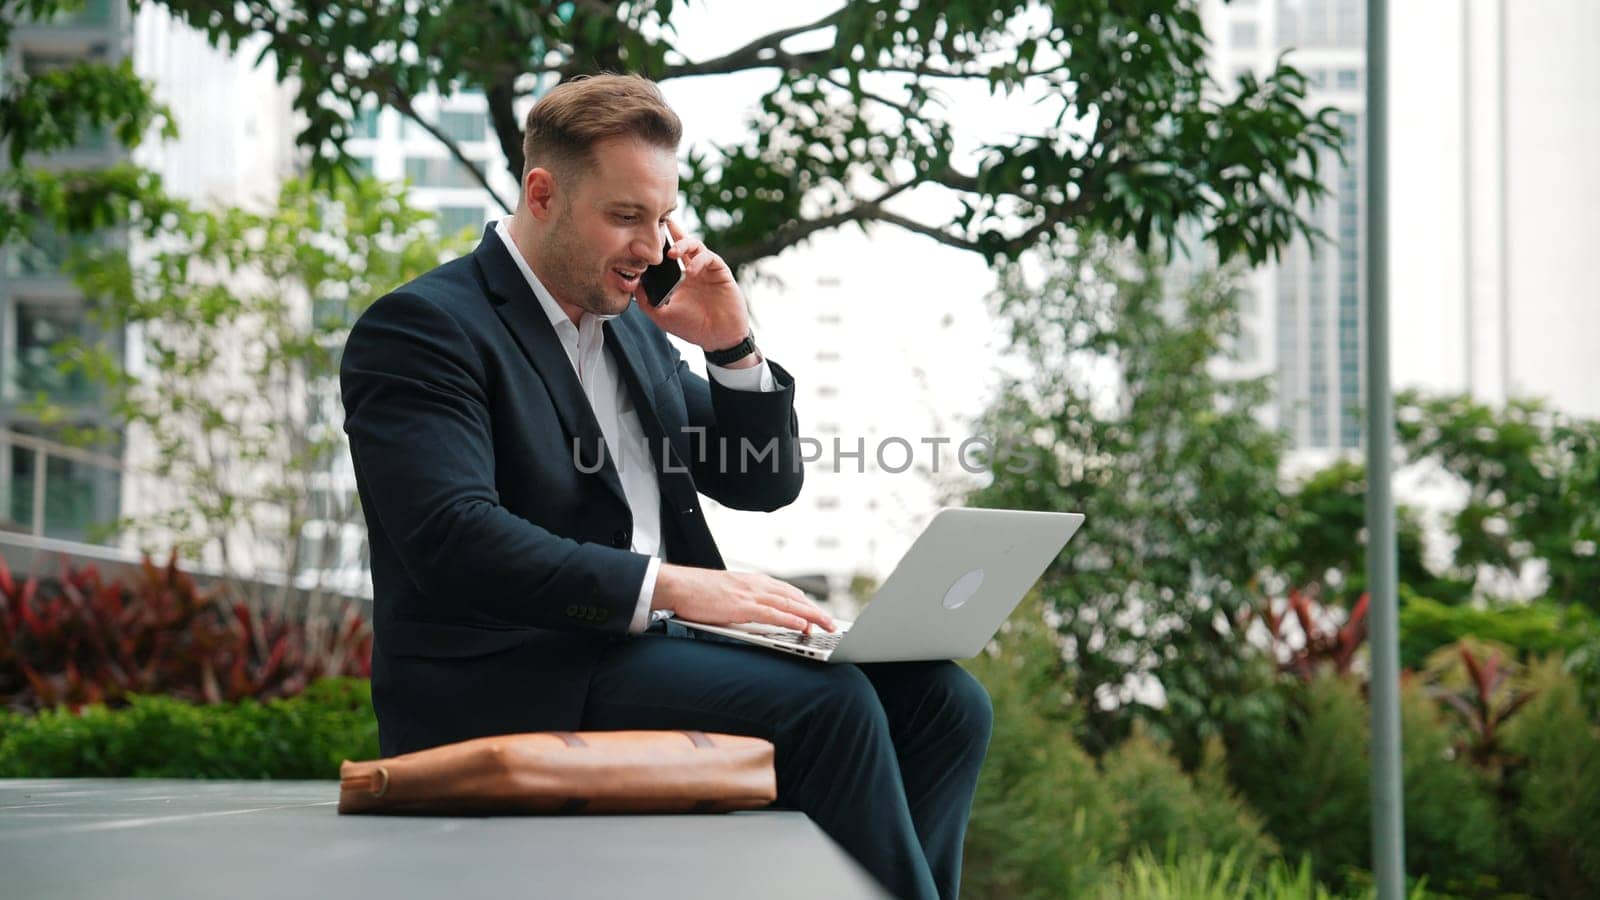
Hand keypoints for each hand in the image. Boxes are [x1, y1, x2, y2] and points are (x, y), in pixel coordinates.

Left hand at [636, 219, 750, 352]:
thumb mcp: (663, 317)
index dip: (655, 245)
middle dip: (668, 232)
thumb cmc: (693, 328)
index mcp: (676, 278)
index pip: (663, 256)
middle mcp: (689, 269)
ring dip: (682, 244)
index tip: (639, 239)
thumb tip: (632, 285)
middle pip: (678, 242)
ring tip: (672, 253)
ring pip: (693, 244)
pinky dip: (698, 260)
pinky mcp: (719, 270)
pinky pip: (708, 257)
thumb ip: (647, 302)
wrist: (719, 338)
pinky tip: (691, 271)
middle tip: (656, 226)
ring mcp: (705, 268)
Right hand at [654, 563, 836, 632]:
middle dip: (815, 611)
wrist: (677, 586)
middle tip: (831, 623)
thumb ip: (745, 602)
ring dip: (811, 616)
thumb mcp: (727, 594)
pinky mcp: (741, 606)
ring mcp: (750, 594)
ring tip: (826, 626)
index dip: (805, 604)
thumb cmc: (697, 593)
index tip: (818, 614)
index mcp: (753, 581)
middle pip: (794, 597)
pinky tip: (803, 626)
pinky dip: (790, 619)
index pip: (787, 592)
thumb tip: (758, 616)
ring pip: (789, 604)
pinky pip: (772, 613)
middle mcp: (756, 584)